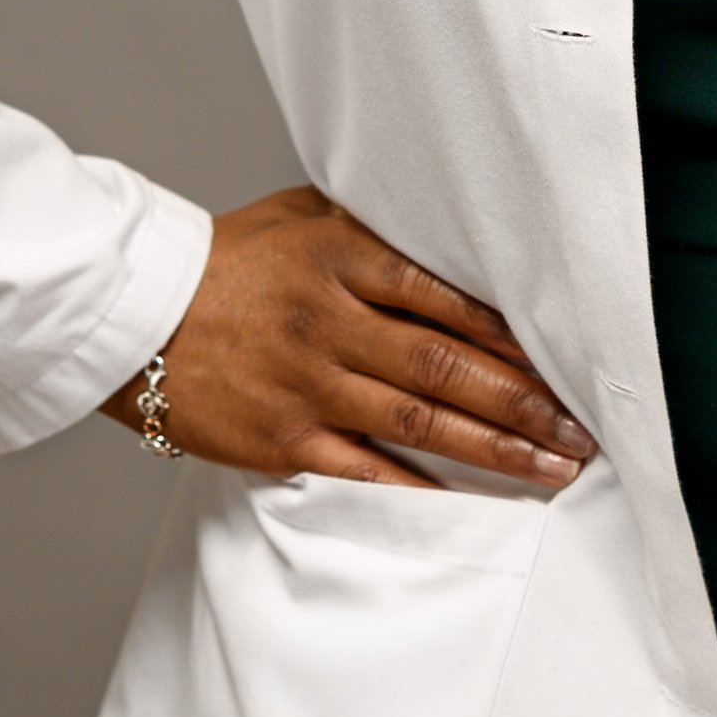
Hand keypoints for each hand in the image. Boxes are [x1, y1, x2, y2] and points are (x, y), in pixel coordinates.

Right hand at [102, 188, 595, 490]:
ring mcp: (308, 384)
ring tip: (553, 466)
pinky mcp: (284, 439)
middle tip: (581, 427)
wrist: (136, 313)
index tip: (568, 355)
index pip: (448, 296)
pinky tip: (475, 500)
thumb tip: (454, 231)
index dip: (514, 332)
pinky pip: (368, 469)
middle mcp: (330, 321)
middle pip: (447, 366)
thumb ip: (375, 226)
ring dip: (496, 448)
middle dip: (524, 401)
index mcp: (342, 256)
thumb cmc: (228, 260)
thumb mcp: (301, 216)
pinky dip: (425, 487)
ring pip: (420, 422)